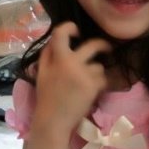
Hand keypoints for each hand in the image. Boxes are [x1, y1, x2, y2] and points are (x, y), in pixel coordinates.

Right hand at [32, 22, 110, 138]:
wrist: (53, 120)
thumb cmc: (47, 96)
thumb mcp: (42, 72)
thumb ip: (48, 54)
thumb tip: (58, 38)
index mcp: (57, 58)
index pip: (61, 32)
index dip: (70, 27)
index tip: (76, 32)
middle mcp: (71, 62)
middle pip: (93, 45)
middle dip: (103, 45)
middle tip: (106, 48)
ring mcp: (84, 74)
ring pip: (99, 66)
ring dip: (95, 74)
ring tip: (85, 85)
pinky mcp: (93, 86)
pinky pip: (102, 79)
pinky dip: (99, 85)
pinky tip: (89, 93)